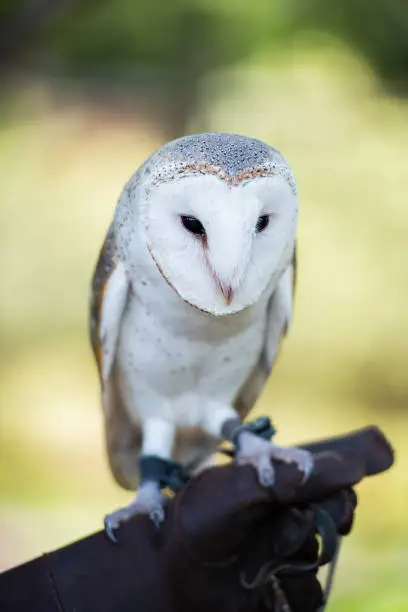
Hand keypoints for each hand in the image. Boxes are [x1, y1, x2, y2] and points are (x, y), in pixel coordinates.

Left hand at [164, 426, 392, 611]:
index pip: (330, 469)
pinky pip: (313, 593)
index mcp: (277, 479)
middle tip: (291, 517)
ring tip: (258, 554)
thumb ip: (294, 475)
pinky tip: (264, 581)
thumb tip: (355, 465)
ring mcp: (288, 549)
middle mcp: (287, 510)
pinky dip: (294, 590)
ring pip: (326, 552)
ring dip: (296, 553)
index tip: (378, 455)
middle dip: (320, 514)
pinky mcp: (285, 587)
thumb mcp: (241, 487)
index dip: (348, 465)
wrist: (170, 576)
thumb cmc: (199, 522)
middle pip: (337, 508)